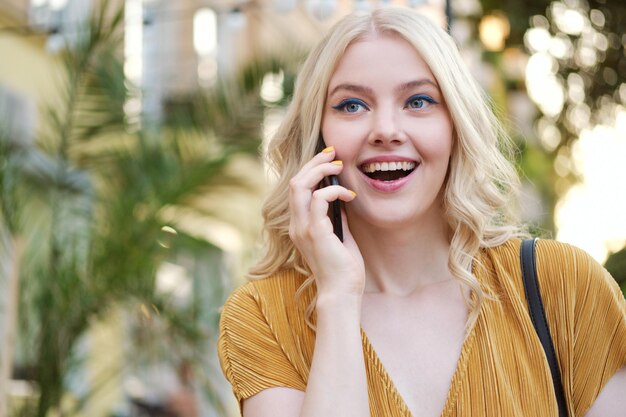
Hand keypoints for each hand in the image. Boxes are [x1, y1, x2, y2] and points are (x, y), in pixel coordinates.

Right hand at [288, 146, 364, 298]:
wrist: (341, 292)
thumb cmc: (343, 268)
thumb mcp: (339, 235)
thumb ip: (335, 217)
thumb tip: (340, 198)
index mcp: (299, 226)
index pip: (296, 189)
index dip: (310, 170)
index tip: (329, 159)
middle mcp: (295, 225)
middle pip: (294, 182)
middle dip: (314, 163)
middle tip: (333, 153)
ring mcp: (302, 229)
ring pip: (299, 186)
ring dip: (320, 170)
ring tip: (339, 165)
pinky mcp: (315, 233)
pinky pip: (318, 199)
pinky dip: (333, 191)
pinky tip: (349, 195)